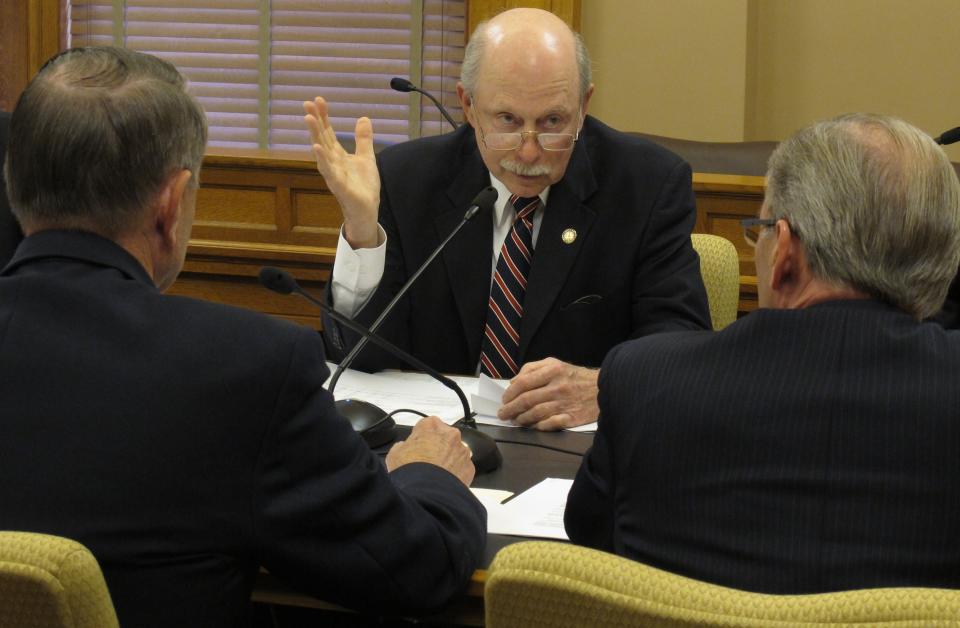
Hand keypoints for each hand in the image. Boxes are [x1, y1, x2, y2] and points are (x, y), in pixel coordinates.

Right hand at [303, 96, 380, 247]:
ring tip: (308, 118)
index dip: (324, 116)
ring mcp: (333, 173)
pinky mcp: (339, 186)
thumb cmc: (363, 186)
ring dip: (314, 134)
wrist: (367, 210)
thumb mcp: (366, 157)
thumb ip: (363, 139)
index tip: (318, 99)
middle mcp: (331, 162)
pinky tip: (317, 147)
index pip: (328, 132)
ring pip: (321, 151)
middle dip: (315, 120)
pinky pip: (329, 171)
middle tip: (307, 102)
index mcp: (337, 155)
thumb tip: (363, 118)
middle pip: (322, 137)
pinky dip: (322, 159)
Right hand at [386, 416, 474, 485]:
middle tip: (425, 461)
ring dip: (447, 460)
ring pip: (455, 452)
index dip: (420, 438)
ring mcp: (462, 451)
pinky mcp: (470, 467)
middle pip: (443, 437)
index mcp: (431, 425)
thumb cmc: (411, 471)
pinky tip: (443, 481)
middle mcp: (450, 434)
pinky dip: (455, 473)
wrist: (425, 493)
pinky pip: (462, 468)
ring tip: (434, 474)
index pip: (426, 426)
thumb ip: (403, 445)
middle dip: (436, 447)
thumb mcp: (395, 453)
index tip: (417, 446)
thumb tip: (404, 448)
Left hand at [498, 358, 598, 430]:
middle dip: (511, 409)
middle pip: (527, 400)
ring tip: (516, 420)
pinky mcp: (572, 418)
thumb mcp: (555, 364)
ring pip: (536, 414)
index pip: (523, 383)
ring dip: (522, 419)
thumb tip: (514, 382)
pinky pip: (549, 424)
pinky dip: (538, 426)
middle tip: (503, 414)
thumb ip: (532, 369)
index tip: (504, 400)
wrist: (605, 387)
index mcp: (553, 370)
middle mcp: (559, 386)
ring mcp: (566, 403)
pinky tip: (533, 426)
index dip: (510, 393)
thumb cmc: (576, 377)